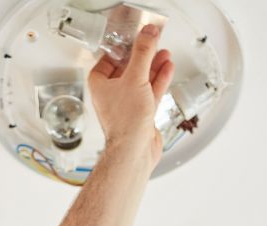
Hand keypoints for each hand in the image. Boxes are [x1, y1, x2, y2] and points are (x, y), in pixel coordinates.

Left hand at [87, 24, 174, 168]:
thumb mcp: (135, 78)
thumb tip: (148, 34)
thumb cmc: (125, 122)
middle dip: (143, 55)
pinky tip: (166, 68)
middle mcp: (111, 93)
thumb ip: (143, 53)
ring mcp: (127, 103)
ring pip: (141, 79)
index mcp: (99, 83)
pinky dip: (159, 79)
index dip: (124, 46)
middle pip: (128, 67)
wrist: (134, 151)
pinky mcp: (141, 112)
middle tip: (153, 41)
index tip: (137, 36)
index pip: (110, 57)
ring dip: (153, 66)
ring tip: (164, 52)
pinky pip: (150, 91)